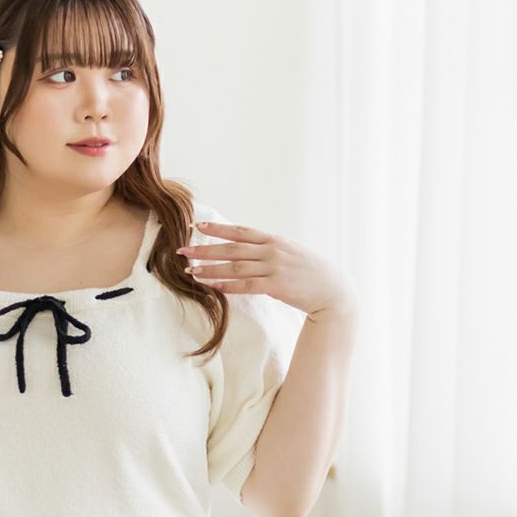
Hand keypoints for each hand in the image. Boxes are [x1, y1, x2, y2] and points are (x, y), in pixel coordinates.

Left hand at [176, 219, 359, 319]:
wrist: (334, 291)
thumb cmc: (311, 274)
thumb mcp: (291, 254)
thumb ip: (270, 251)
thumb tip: (249, 250)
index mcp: (274, 240)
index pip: (240, 230)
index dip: (217, 228)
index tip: (197, 226)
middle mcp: (272, 250)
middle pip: (231, 248)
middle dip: (204, 248)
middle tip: (182, 250)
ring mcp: (274, 267)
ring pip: (234, 267)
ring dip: (210, 269)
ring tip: (190, 271)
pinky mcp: (276, 286)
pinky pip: (245, 285)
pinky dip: (226, 285)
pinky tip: (211, 286)